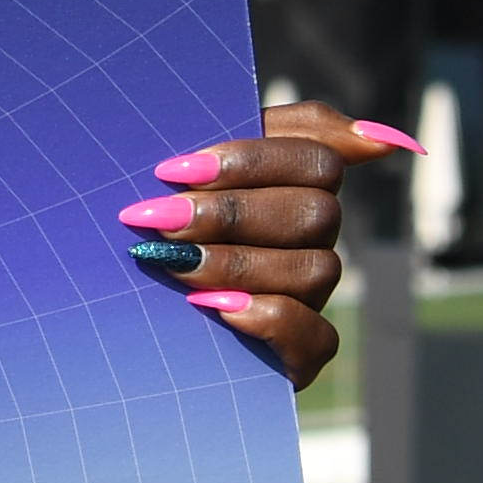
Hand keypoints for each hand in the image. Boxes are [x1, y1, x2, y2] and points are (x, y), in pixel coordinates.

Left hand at [116, 102, 420, 391]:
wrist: (102, 316)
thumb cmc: (151, 225)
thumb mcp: (185, 170)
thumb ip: (245, 128)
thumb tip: (380, 139)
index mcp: (293, 183)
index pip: (318, 155)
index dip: (252, 160)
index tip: (173, 170)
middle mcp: (313, 239)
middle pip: (318, 211)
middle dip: (232, 213)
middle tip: (157, 219)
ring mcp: (312, 296)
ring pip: (317, 268)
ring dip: (238, 263)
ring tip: (172, 261)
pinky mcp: (302, 354)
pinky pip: (318, 337)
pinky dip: (269, 317)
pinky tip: (214, 308)